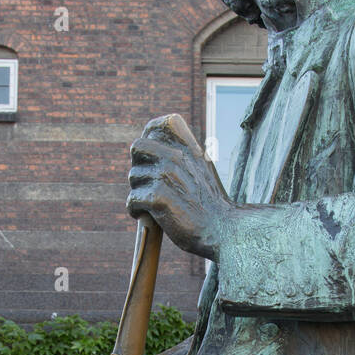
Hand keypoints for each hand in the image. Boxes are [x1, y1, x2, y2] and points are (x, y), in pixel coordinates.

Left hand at [127, 116, 235, 258]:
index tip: (151, 156)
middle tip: (148, 183)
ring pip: (133, 176)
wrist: (222, 231)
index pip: (160, 124)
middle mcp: (177, 157)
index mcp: (188, 148)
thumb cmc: (210, 206)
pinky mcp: (158, 197)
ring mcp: (167, 175)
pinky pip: (132, 199)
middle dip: (138, 166)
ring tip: (152, 206)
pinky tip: (148, 217)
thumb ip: (182, 158)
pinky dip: (135, 210)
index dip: (149, 137)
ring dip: (138, 192)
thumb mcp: (202, 171)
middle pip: (137, 147)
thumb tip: (153, 152)